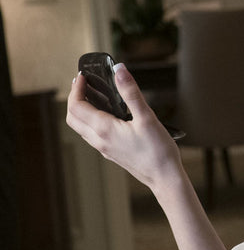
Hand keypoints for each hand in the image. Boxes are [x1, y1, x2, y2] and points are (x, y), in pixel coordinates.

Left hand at [65, 63, 182, 191]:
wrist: (165, 179)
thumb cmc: (159, 151)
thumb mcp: (147, 117)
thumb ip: (131, 93)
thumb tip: (120, 71)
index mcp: (104, 129)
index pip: (76, 105)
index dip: (76, 88)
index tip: (83, 77)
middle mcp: (99, 140)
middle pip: (72, 117)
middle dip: (74, 99)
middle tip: (83, 85)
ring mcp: (104, 148)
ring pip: (80, 128)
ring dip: (80, 111)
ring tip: (93, 98)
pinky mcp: (111, 153)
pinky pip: (92, 136)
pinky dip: (90, 122)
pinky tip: (106, 117)